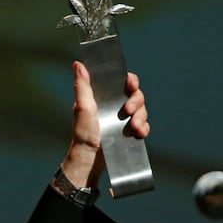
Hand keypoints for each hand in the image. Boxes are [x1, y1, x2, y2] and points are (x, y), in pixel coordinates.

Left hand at [61, 61, 149, 188]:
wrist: (89, 158)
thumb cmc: (83, 133)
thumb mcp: (82, 107)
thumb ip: (82, 86)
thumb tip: (78, 64)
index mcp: (106, 97)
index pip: (123, 82)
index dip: (130, 80)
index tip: (130, 84)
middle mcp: (116, 106)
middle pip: (136, 95)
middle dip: (136, 101)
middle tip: (128, 110)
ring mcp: (124, 120)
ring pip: (142, 110)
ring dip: (141, 117)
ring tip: (134, 127)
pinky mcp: (130, 133)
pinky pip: (144, 126)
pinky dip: (144, 128)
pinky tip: (139, 133)